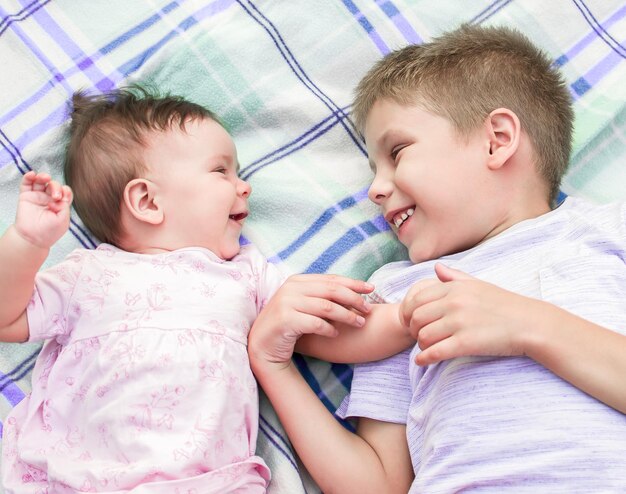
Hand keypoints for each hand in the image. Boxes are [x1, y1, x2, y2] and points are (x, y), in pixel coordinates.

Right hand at [14, 171, 72, 248]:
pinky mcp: (26, 196)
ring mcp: (38, 197)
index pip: (65, 191)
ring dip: (43, 176)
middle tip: (55, 196)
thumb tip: (58, 197)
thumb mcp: (63, 220)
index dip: (65, 191)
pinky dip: (29, 177)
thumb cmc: (49, 232)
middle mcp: (49, 199)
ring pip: (41, 181)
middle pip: (54, 185)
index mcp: (61, 204)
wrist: (32, 238)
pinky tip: (32, 174)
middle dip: (56, 187)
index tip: (62, 198)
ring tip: (45, 178)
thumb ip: (64, 206)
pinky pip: (27, 183)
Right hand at [249, 274, 373, 368]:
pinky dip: (329, 329)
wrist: (262, 346)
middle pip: (332, 290)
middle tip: (368, 310)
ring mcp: (286, 303)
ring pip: (327, 307)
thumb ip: (319, 296)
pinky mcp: (285, 320)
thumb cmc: (287, 326)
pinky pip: (315, 323)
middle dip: (354, 299)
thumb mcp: (302, 305)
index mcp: (296, 281)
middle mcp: (291, 288)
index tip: (371, 289)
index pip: (331, 279)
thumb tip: (351, 291)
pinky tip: (336, 334)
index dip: (353, 283)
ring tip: (360, 323)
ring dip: (347, 315)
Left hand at [399, 263, 529, 365]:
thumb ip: (454, 277)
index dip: (408, 312)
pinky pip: (435, 352)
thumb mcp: (479, 284)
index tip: (410, 321)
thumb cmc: (505, 304)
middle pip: (416, 318)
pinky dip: (424, 358)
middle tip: (418, 336)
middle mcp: (454, 303)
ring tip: (426, 348)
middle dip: (412, 329)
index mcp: (454, 288)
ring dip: (420, 345)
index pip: (416, 298)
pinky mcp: (466, 343)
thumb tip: (436, 268)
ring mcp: (459, 323)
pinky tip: (423, 361)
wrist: (530, 323)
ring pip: (423, 336)